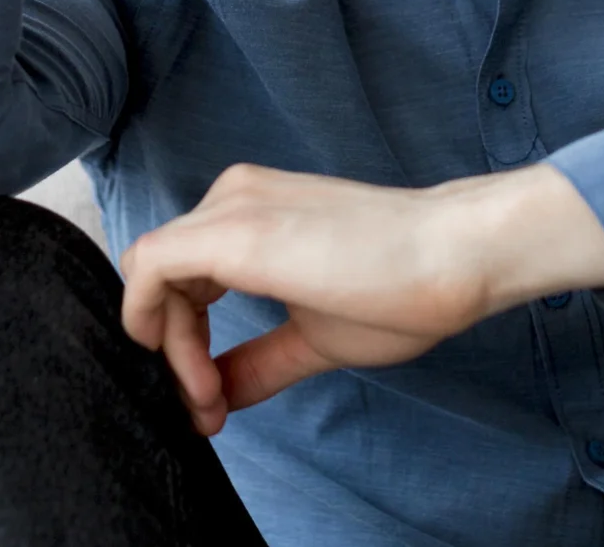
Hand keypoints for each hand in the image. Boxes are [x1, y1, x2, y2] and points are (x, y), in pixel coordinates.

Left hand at [117, 162, 603, 434]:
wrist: (454, 255)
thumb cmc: (402, 287)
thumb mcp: (314, 334)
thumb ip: (260, 359)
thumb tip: (219, 396)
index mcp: (249, 211)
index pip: (179, 276)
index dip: (183, 344)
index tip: (215, 399)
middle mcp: (231, 196)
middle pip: (160, 279)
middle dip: (174, 352)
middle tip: (210, 407)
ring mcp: (230, 208)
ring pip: (150, 276)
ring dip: (172, 349)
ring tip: (213, 399)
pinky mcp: (232, 231)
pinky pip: (149, 271)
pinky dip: (157, 330)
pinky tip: (198, 376)